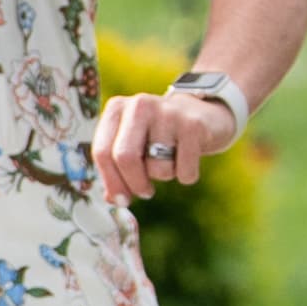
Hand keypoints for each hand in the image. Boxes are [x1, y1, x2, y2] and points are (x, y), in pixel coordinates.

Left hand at [93, 88, 235, 202]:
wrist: (205, 115)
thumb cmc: (159, 135)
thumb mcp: (133, 144)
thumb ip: (117, 169)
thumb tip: (113, 199)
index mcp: (116, 109)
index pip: (101, 151)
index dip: (111, 181)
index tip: (121, 200)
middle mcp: (139, 105)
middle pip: (125, 158)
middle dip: (134, 184)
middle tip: (145, 192)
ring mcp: (168, 112)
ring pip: (157, 167)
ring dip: (164, 176)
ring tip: (170, 161)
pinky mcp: (193, 125)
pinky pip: (184, 170)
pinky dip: (186, 175)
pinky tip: (188, 159)